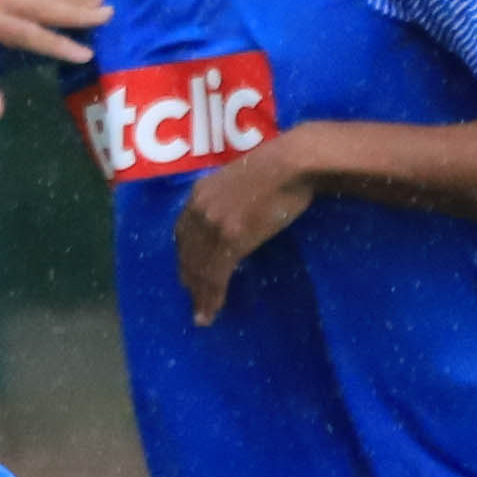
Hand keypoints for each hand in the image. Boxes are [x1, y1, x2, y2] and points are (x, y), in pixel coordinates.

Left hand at [173, 133, 324, 324]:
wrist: (293, 162)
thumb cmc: (279, 166)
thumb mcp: (240, 181)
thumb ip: (228, 199)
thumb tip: (234, 218)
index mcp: (199, 193)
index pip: (183, 233)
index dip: (184, 256)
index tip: (187, 273)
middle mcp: (199, 209)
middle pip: (187, 253)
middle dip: (189, 280)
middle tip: (193, 300)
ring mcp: (213, 224)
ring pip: (199, 268)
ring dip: (200, 295)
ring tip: (202, 315)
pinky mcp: (231, 237)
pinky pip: (216, 274)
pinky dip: (212, 296)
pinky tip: (212, 311)